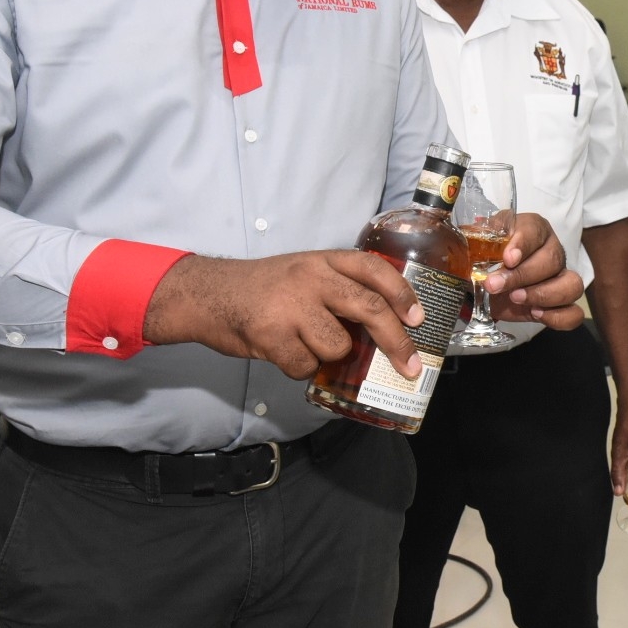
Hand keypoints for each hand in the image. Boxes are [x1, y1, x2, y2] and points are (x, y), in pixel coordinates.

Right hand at [143, 251, 425, 380]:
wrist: (209, 294)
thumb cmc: (264, 288)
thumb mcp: (305, 272)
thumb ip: (339, 289)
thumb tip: (384, 326)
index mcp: (323, 260)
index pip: (373, 270)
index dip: (401, 293)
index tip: (418, 318)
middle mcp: (311, 277)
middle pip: (369, 309)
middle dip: (395, 342)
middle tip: (411, 366)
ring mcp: (291, 305)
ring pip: (338, 345)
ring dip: (329, 355)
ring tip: (305, 342)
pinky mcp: (272, 333)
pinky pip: (306, 365)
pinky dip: (300, 366)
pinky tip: (283, 350)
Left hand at [482, 212, 584, 328]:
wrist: (488, 283)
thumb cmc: (485, 258)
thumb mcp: (478, 243)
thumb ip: (479, 240)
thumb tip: (478, 242)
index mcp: (534, 229)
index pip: (534, 231)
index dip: (522, 245)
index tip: (508, 259)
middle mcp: (552, 251)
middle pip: (552, 261)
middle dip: (522, 276)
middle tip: (495, 285)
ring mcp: (561, 278)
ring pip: (572, 285)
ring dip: (544, 294)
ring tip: (516, 299)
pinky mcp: (561, 304)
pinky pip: (574, 313)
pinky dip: (558, 317)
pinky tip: (535, 313)